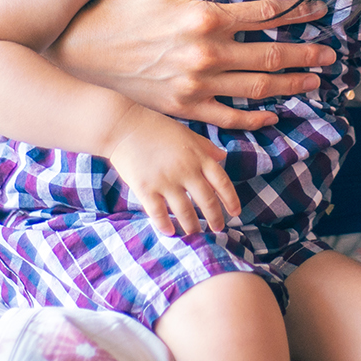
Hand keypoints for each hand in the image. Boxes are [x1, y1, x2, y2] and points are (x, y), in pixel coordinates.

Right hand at [50, 0, 329, 129]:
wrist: (78, 56)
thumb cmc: (116, 12)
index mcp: (203, 17)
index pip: (263, 14)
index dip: (296, 12)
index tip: (319, 10)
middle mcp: (206, 54)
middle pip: (269, 55)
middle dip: (305, 53)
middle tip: (331, 54)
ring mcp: (196, 86)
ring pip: (257, 89)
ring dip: (290, 85)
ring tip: (315, 81)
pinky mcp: (184, 109)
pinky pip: (229, 118)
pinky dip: (254, 118)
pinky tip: (272, 113)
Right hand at [106, 106, 241, 237]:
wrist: (124, 126)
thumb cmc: (157, 128)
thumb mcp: (187, 133)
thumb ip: (206, 147)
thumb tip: (223, 156)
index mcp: (198, 156)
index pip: (222, 182)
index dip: (231, 199)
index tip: (235, 212)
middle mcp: (186, 170)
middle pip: (207, 201)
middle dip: (215, 218)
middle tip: (218, 229)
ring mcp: (165, 181)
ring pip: (185, 212)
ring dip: (192, 226)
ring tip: (195, 234)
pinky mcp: (145, 189)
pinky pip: (158, 214)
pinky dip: (165, 226)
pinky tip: (170, 232)